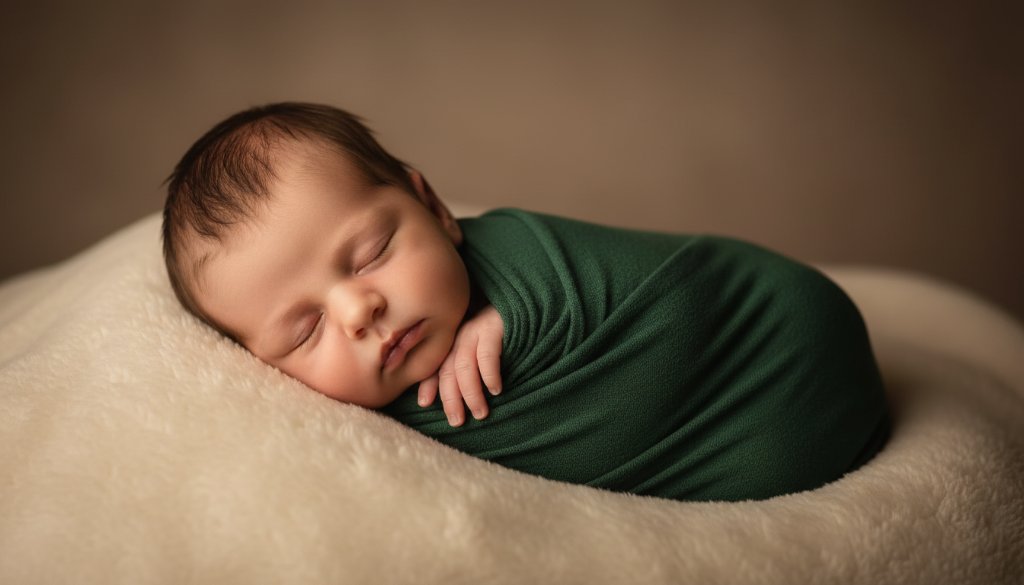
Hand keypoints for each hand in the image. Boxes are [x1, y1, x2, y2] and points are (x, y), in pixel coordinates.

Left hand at [418, 304, 503, 425]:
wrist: (528, 304)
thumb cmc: (508, 334)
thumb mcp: (483, 350)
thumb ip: (469, 366)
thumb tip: (458, 398)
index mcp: (456, 341)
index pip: (437, 365)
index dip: (429, 385)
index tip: (424, 403)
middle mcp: (462, 335)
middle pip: (448, 370)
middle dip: (450, 398)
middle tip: (456, 421)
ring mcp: (477, 329)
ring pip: (464, 366)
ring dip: (471, 393)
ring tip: (480, 413)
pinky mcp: (495, 326)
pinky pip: (487, 354)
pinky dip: (489, 375)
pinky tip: (495, 390)